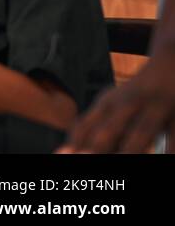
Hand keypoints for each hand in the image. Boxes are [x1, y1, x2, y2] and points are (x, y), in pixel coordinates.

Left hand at [58, 47, 174, 152]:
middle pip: (109, 129)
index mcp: (107, 103)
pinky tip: (167, 160)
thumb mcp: (114, 104)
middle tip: (81, 158)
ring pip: (141, 131)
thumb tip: (66, 151)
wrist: (173, 59)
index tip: (61, 155)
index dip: (74, 141)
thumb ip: (93, 126)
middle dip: (95, 146)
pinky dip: (170, 149)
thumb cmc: (139, 94)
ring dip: (129, 150)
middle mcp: (127, 103)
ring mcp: (154, 107)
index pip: (85, 125)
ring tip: (121, 166)